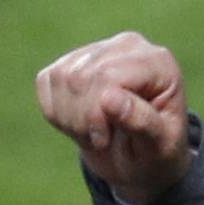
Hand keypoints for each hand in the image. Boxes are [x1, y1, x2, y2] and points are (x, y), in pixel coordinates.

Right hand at [35, 30, 192, 204]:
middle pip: (80, 76)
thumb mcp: (157, 146)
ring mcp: (99, 50)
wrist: (139, 158)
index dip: (95, 113)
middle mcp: (128, 46)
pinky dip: (55, 112)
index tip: (104, 140)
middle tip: (99, 140)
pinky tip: (78, 122)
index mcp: (156, 62)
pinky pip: (46, 81)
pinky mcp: (73, 60)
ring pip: (61, 77)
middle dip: (81, 119)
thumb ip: (141, 121)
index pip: (106, 76)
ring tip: (92, 132)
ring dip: (69, 118)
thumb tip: (109, 97)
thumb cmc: (154, 152)